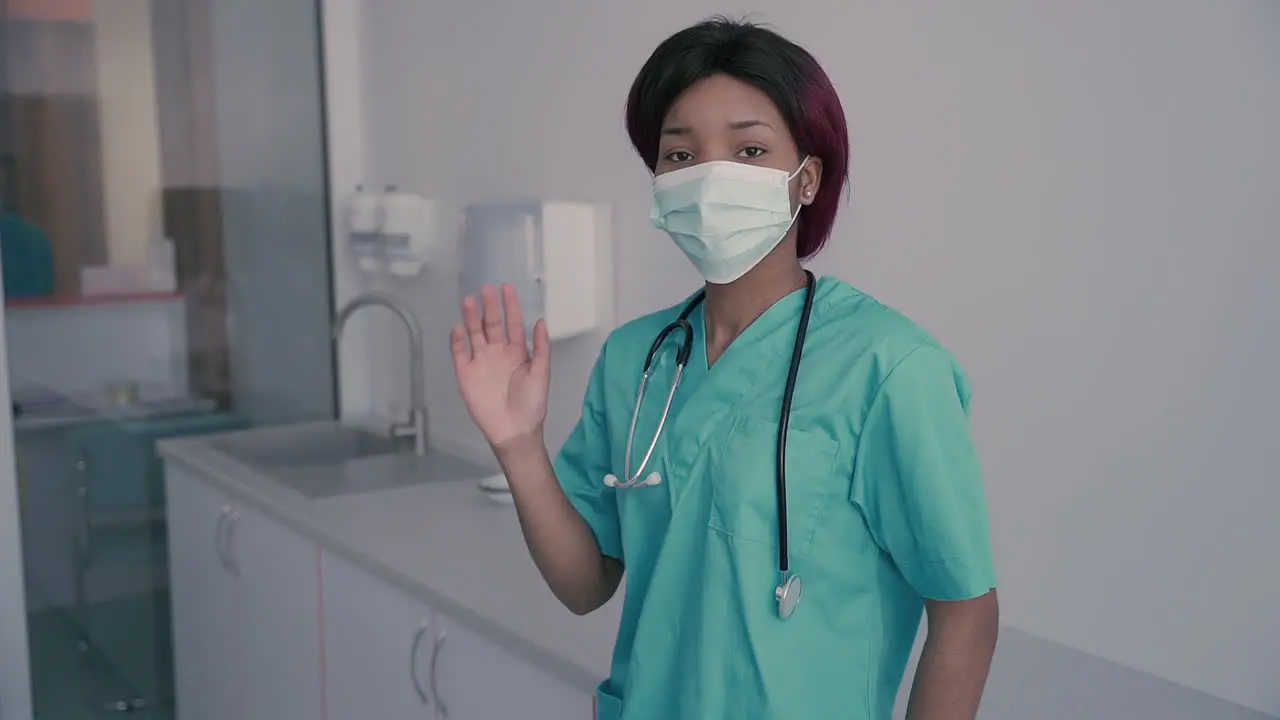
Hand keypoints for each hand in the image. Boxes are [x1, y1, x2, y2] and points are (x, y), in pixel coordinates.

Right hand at [450, 283, 550, 448]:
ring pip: (474, 334)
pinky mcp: (466, 374)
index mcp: (517, 351)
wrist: (514, 430)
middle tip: (486, 289)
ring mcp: (481, 361)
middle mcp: (497, 352)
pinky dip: (457, 341)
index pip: (513, 323)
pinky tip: (457, 329)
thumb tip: (541, 321)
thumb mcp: (541, 374)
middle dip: (489, 307)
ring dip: (470, 318)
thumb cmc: (532, 403)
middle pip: (491, 324)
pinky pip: (459, 354)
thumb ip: (541, 348)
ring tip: (468, 301)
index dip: (510, 306)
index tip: (506, 288)